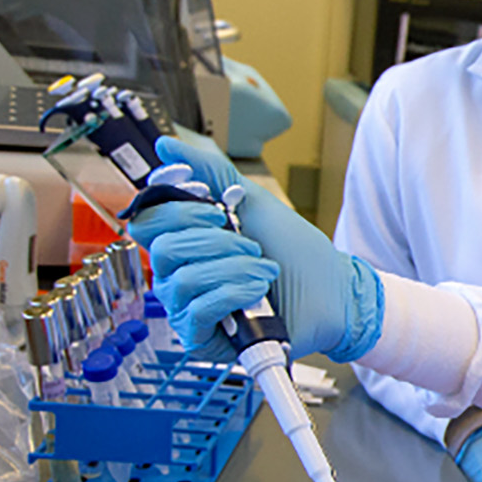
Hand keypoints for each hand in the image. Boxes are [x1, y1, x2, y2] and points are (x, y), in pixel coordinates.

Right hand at [127, 135, 384, 361]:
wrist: (333, 291)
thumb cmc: (295, 251)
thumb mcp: (252, 201)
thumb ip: (208, 173)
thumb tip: (165, 144)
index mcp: (186, 240)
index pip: (147, 222)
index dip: (178, 213)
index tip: (218, 211)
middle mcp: (179, 274)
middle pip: (162, 249)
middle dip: (216, 242)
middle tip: (252, 244)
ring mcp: (188, 307)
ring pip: (182, 280)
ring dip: (234, 268)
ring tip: (266, 269)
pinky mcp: (202, 337)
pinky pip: (197, 311)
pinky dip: (233, 293)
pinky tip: (259, 290)